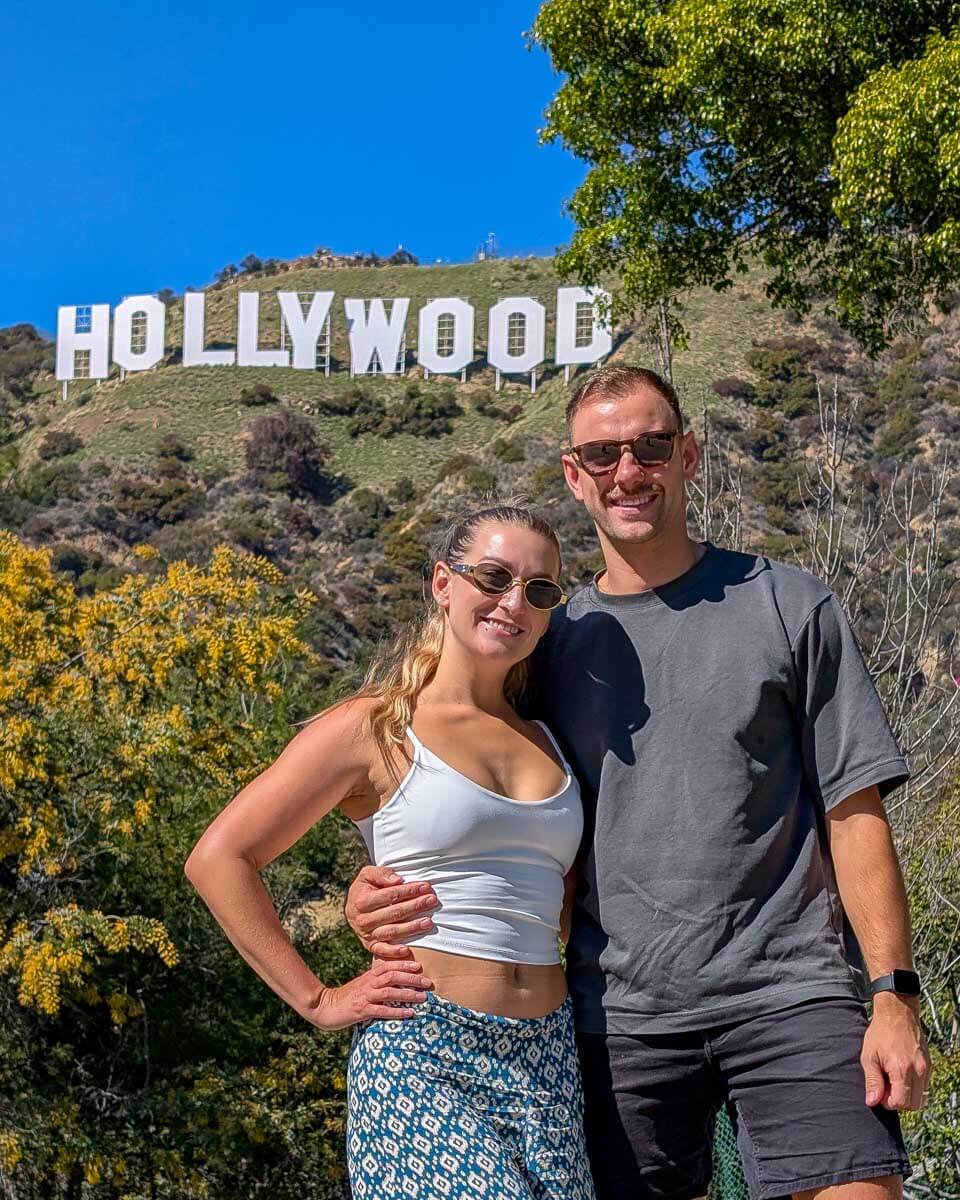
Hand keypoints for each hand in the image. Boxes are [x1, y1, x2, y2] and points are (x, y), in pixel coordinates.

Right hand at [306, 959, 433, 1030]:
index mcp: (369, 975)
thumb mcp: (362, 984)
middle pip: (393, 976)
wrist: (325, 1007)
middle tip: (428, 982)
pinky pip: (382, 1011)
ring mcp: (365, 997)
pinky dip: (397, 1012)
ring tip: (423, 997)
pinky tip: (409, 1013)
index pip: (388, 965)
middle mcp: (368, 983)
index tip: (419, 965)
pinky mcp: (362, 1011)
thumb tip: (396, 978)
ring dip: (408, 994)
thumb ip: (377, 980)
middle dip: (412, 978)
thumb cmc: (347, 996)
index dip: (404, 964)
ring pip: (390, 992)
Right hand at [345, 865, 439, 959]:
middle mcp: (363, 920)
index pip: (391, 895)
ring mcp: (366, 934)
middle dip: (416, 906)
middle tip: (432, 901)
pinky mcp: (370, 945)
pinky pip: (382, 950)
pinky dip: (394, 952)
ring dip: (411, 928)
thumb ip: (381, 874)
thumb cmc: (365, 888)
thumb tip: (398, 880)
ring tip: (428, 922)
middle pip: (394, 913)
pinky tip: (407, 950)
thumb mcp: (367, 875)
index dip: (409, 890)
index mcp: (362, 901)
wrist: (353, 908)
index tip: (426, 887)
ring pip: (392, 932)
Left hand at [861, 993, 931, 1109]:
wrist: (897, 1013)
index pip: (902, 1102)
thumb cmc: (880, 1033)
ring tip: (893, 1081)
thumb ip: (872, 1081)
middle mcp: (918, 1071)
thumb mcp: (869, 1056)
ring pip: (921, 1097)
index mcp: (902, 1070)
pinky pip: (924, 1086)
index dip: (889, 1102)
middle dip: (899, 1101)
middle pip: (914, 1104)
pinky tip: (901, 1075)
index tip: (880, 1092)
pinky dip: (913, 1087)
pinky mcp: (928, 1065)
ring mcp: (926, 1068)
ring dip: (907, 1096)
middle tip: (886, 1088)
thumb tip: (872, 1102)